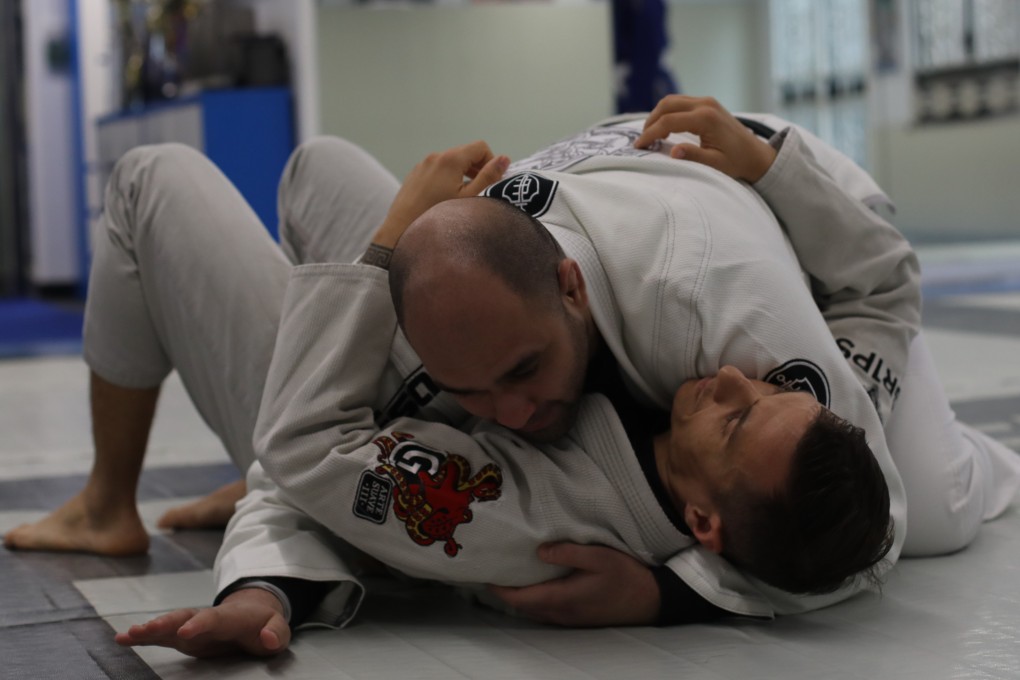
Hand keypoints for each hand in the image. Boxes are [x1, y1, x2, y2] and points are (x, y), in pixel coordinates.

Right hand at [114, 588, 290, 657]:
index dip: (200, 624)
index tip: (185, 632)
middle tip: (145, 630)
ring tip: (128, 635)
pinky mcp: (182, 634)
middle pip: (185, 617)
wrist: (253, 612)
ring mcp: (192, 625)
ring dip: (149, 629)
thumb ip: (276, 634)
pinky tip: (122, 640)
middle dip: (166, 623)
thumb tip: (267, 638)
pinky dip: (143, 637)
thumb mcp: (278, 629)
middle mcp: (207, 618)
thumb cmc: (264, 624)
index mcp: (231, 617)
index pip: (214, 619)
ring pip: (169, 624)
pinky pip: (161, 635)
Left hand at [372, 141, 509, 247]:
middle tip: (479, 190)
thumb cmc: (439, 215)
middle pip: (466, 153)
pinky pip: (437, 169)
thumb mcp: (470, 198)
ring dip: (462, 174)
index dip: (491, 162)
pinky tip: (444, 198)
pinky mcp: (415, 174)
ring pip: (451, 162)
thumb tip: (505, 159)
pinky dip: (447, 178)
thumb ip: (489, 177)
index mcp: (451, 159)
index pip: (481, 147)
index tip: (490, 181)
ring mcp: (423, 164)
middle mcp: (436, 156)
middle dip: (477, 168)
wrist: (402, 229)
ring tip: (463, 196)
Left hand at [488, 543, 659, 626]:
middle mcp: (560, 614)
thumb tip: (538, 551)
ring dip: (520, 597)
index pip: (519, 598)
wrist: (651, 600)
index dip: (499, 588)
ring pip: (534, 611)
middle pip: (522, 607)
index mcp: (560, 598)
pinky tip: (537, 584)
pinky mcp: (578, 618)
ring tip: (511, 575)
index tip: (485, 573)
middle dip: (506, 591)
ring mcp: (569, 619)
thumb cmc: (625, 576)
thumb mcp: (598, 556)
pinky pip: (546, 612)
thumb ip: (567, 553)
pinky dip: (534, 600)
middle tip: (495, 570)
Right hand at [633, 95, 776, 182]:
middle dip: (650, 121)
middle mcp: (705, 104)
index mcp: (706, 119)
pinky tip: (664, 127)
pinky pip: (680, 102)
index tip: (639, 147)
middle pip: (667, 104)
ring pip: (672, 100)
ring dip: (657, 115)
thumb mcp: (715, 164)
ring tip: (650, 135)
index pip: (668, 121)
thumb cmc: (737, 162)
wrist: (756, 155)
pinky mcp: (707, 103)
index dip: (650, 134)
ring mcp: (706, 101)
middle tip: (642, 140)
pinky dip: (667, 112)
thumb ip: (693, 156)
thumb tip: (672, 152)